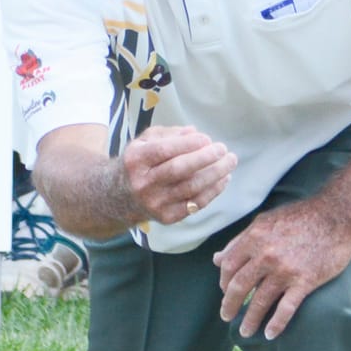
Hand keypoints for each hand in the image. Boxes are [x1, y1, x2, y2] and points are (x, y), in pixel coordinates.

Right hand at [121, 126, 235, 226]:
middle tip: (223, 149)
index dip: (188, 144)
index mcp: (136, 160)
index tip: (207, 139)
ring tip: (230, 161)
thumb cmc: (141, 162)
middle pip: (178, 170)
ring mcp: (155, 203)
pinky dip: (213, 191)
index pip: (164, 151)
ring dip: (215, 174)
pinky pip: (195, 204)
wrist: (121, 197)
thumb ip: (169, 134)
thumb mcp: (145, 141)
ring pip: (191, 188)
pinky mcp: (167, 217)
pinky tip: (224, 178)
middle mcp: (143, 183)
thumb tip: (194, 132)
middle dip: (205, 158)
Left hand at [213, 199, 350, 339]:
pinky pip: (286, 308)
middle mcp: (266, 255)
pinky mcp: (305, 281)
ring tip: (245, 332)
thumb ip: (241, 240)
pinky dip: (276, 324)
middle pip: (239, 287)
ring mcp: (285, 270)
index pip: (229, 266)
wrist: (336, 217)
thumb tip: (217, 259)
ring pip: (260, 301)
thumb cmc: (300, 216)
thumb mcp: (266, 220)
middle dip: (230, 305)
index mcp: (254, 238)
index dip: (224, 282)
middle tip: (227, 316)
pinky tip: (270, 334)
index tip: (225, 292)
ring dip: (250, 320)